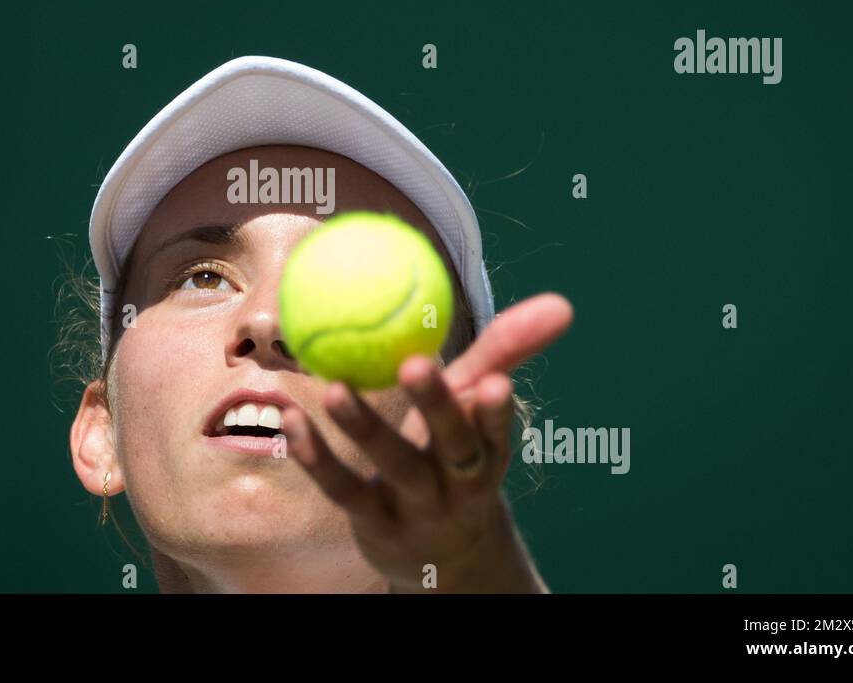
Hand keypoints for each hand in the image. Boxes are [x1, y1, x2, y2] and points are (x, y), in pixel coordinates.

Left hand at [281, 292, 573, 592]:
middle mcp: (460, 484)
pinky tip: (292, 419)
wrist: (442, 550)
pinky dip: (317, 456)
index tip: (495, 381)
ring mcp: (418, 508)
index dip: (496, 412)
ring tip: (336, 388)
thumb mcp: (478, 406)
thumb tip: (560, 301)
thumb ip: (506, 351)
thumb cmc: (457, 453)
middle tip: (415, 364)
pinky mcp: (375, 525)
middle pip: (452, 448)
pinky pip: (343, 490)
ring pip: (394, 468)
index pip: (498, 432)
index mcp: (489, 453)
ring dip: (366, 428)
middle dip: (437, 408)